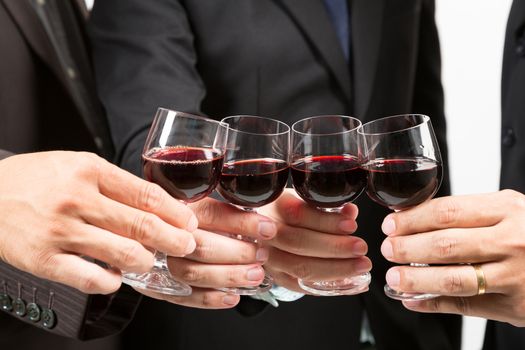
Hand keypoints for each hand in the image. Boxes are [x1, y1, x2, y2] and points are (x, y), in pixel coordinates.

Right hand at [0, 152, 196, 293]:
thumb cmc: (38, 180)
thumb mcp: (78, 165)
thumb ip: (116, 183)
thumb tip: (157, 206)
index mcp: (90, 171)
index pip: (147, 195)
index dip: (176, 213)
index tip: (189, 223)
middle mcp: (77, 200)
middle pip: (141, 225)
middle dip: (173, 240)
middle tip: (186, 246)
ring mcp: (61, 231)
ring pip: (123, 253)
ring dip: (145, 262)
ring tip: (149, 260)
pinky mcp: (45, 259)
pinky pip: (91, 279)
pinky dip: (112, 282)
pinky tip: (116, 277)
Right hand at [139, 197, 277, 308]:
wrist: (147, 233)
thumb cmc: (187, 220)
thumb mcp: (205, 205)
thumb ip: (227, 212)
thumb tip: (263, 223)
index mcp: (180, 208)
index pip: (213, 215)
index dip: (243, 223)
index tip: (268, 229)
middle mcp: (166, 233)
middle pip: (203, 246)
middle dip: (238, 253)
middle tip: (262, 255)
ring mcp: (159, 261)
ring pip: (194, 273)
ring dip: (229, 276)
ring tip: (255, 275)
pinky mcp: (157, 285)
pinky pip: (183, 297)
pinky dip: (211, 299)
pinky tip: (233, 296)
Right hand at [258, 189, 370, 294]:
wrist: (264, 230)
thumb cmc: (289, 211)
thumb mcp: (304, 200)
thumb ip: (326, 207)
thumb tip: (350, 212)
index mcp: (274, 207)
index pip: (298, 214)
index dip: (326, 221)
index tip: (351, 225)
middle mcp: (265, 233)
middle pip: (298, 242)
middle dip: (334, 247)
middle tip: (360, 248)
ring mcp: (268, 258)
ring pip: (300, 267)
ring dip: (335, 268)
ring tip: (360, 265)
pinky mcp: (277, 277)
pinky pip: (303, 286)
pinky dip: (329, 286)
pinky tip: (351, 282)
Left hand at [380, 190, 524, 325]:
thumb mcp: (508, 209)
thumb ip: (468, 212)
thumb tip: (413, 218)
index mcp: (506, 210)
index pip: (447, 212)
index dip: (412, 220)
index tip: (391, 224)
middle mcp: (511, 242)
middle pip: (445, 245)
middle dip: (407, 248)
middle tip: (388, 249)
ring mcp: (513, 276)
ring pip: (453, 279)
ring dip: (416, 279)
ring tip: (394, 277)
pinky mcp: (514, 306)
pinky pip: (465, 306)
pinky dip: (433, 304)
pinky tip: (413, 300)